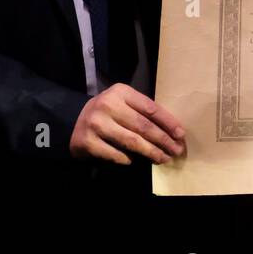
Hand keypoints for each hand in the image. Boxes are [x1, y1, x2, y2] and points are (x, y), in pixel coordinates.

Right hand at [70, 83, 186, 164]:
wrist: (72, 120)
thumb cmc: (107, 112)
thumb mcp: (123, 102)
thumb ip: (142, 111)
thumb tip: (172, 130)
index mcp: (120, 92)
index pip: (150, 108)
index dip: (168, 122)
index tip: (180, 134)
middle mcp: (108, 105)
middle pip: (143, 126)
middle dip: (163, 140)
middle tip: (176, 150)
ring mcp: (96, 124)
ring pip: (132, 142)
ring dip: (151, 152)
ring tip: (163, 158)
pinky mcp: (88, 142)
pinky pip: (116, 154)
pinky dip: (129, 160)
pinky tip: (138, 161)